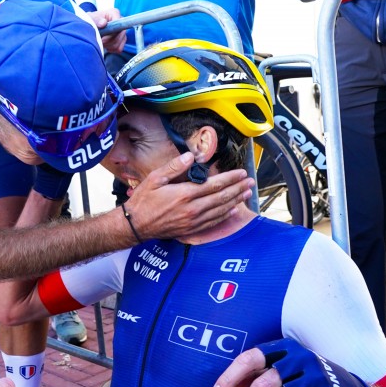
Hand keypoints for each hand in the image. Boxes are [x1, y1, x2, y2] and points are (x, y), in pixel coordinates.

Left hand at [89, 8, 126, 53]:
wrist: (90, 27)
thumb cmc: (90, 21)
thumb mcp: (90, 19)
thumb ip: (96, 20)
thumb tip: (103, 23)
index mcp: (114, 13)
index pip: (119, 24)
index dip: (111, 33)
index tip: (102, 38)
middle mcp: (120, 21)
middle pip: (120, 35)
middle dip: (109, 41)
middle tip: (100, 42)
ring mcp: (122, 31)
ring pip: (119, 43)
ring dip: (109, 46)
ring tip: (101, 43)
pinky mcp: (121, 40)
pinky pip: (119, 48)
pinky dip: (111, 49)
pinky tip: (105, 46)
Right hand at [123, 152, 253, 239]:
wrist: (135, 225)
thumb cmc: (144, 200)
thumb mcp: (155, 178)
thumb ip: (175, 166)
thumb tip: (192, 156)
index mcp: (184, 194)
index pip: (214, 184)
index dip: (230, 178)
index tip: (241, 173)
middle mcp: (192, 209)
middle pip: (221, 197)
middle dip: (237, 188)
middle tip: (250, 182)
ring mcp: (193, 221)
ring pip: (220, 210)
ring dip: (235, 201)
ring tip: (246, 193)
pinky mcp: (191, 230)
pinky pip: (212, 222)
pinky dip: (224, 215)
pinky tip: (232, 210)